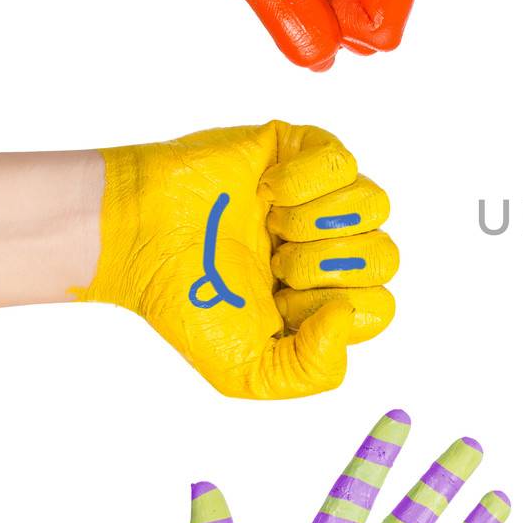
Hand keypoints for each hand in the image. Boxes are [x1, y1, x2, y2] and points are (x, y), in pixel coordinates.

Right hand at [76, 121, 397, 398]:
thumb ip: (309, 372)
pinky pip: (344, 164)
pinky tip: (265, 192)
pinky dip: (303, 183)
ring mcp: (321, 197)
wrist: (136, 236)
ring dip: (316, 224)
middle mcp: (331, 246)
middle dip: (324, 267)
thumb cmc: (185, 298)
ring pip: (376, 206)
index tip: (282, 303)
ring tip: (272, 227)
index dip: (334, 308)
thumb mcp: (244, 371)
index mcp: (326, 297)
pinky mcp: (302, 149)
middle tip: (275, 265)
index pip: (380, 307)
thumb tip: (346, 316)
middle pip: (386, 256)